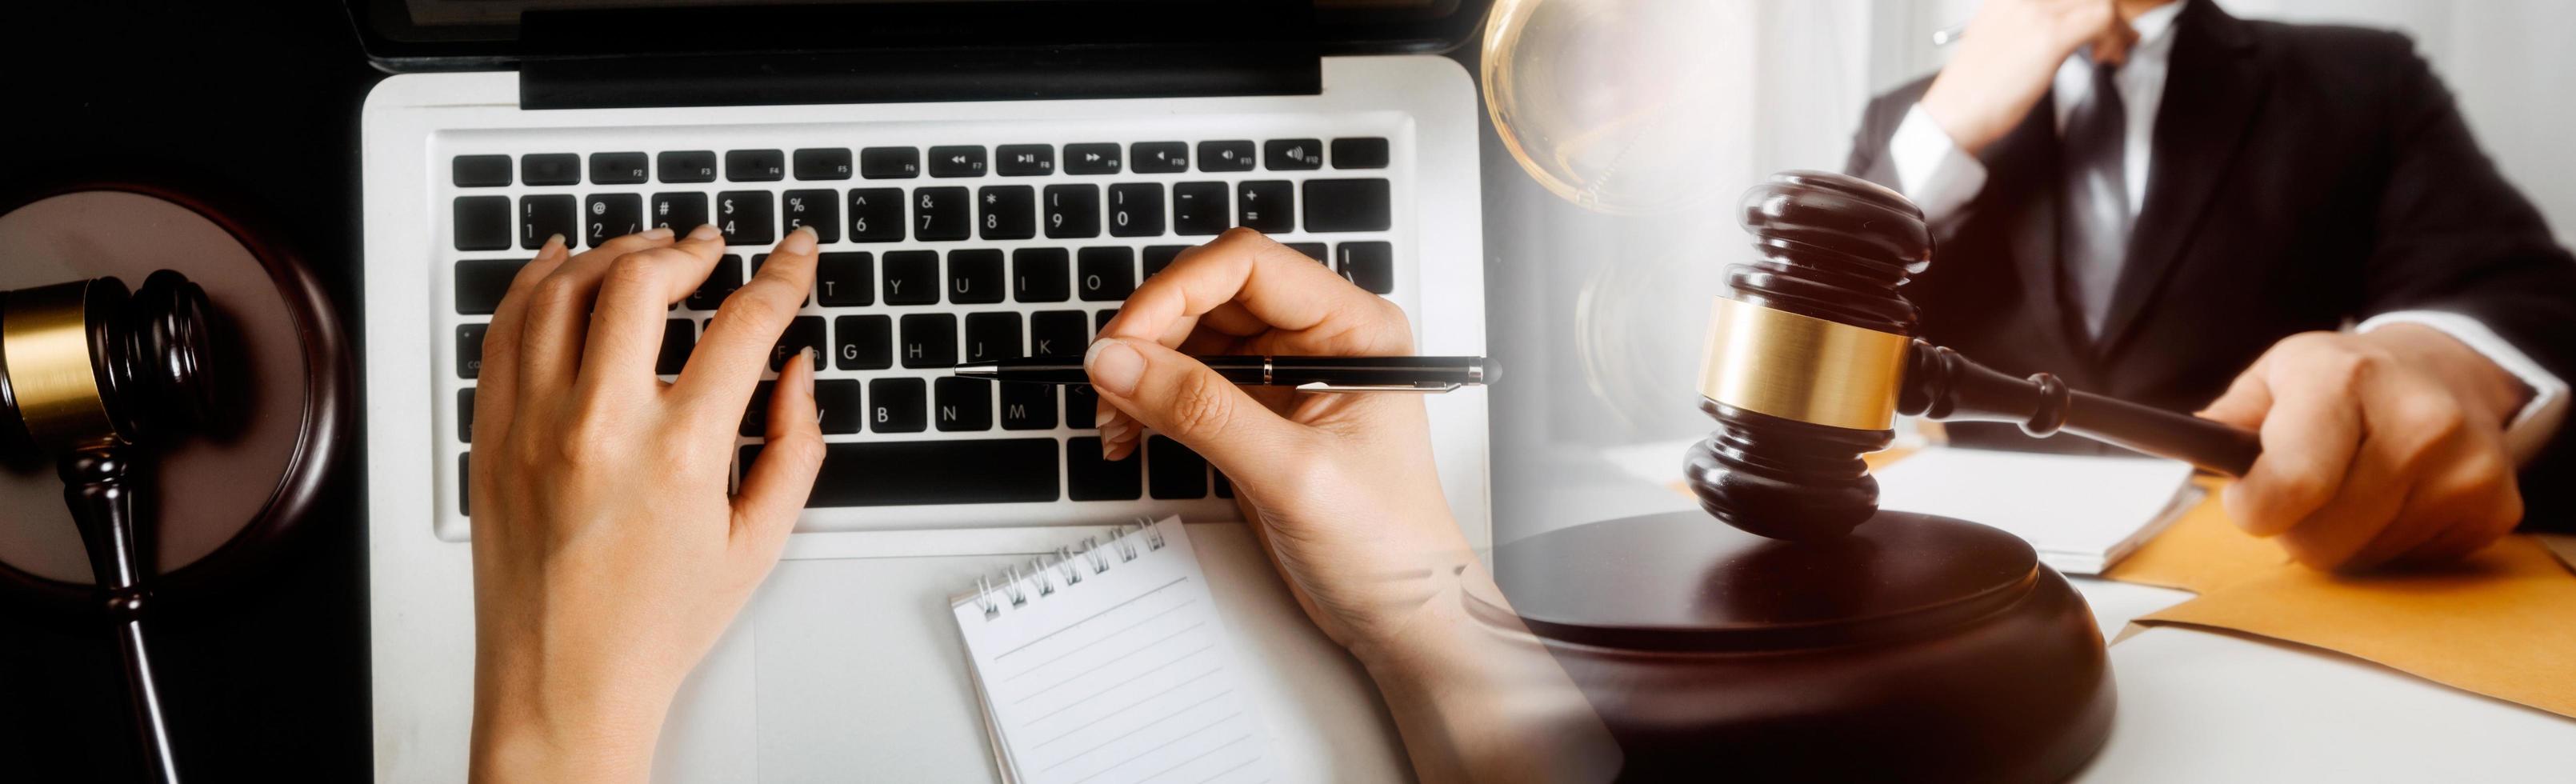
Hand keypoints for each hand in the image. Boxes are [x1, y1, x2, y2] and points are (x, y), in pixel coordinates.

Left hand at [467, 225, 825, 782]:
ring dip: (614, 254)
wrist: (565, 681)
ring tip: (647, 251)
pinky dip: (533, 282)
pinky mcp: (493, 434)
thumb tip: (797, 372)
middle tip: (711, 247)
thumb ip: (795, 446)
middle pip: (642, 282)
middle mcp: (600, 426)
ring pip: (565, 290)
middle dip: (689, 249)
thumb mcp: (758, 542)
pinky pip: (504, 328)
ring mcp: (535, 424)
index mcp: (680, 454)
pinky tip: (561, 265)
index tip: (793, 254)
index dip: (781, 275)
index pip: (743, 324)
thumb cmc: (654, 626)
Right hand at [1086, 228, 1466, 656]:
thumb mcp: (1292, 475)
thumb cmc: (1388, 545)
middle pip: (1211, 295)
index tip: (1126, 339)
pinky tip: (1131, 434)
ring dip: (1143, 371)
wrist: (1399, 614)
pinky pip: (1189, 383)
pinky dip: (1151, 403)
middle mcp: (1320, 339)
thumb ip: (1204, 413)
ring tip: (1115, 419)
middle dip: (1150, 335)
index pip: (1249, 266)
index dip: (1176, 291)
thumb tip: (1124, 362)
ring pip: (1192, 338)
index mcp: (1354, 328)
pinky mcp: (1259, 413)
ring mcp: (1287, 376)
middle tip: (1109, 385)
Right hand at [1919, 0, 2134, 155]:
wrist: (1954, 113)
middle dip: (2108, 13)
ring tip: (2111, 50)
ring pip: (2098, 0)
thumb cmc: (1973, 88)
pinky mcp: (2049, 35)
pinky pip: (2101, 18)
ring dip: (2114, 25)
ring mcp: (2035, 12)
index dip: (2088, 5)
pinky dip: (2113, 37)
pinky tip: (2106, 56)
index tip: (2099, 22)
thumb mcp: (1997, 39)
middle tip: (2115, 36)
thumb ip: (2028, 25)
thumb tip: (2064, 26)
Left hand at [2198, 326, 2531, 570]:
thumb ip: (2227, 418)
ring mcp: (2466, 466)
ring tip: (2355, 488)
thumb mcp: (2276, 376)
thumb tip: (2191, 446)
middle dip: (2296, 527)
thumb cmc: (2341, 382)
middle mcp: (2419, 420)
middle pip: (2320, 540)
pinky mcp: (2495, 507)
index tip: (2250, 499)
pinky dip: (2389, 544)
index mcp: (2346, 379)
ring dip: (2344, 538)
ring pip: (2363, 561)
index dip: (2255, 507)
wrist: (2443, 371)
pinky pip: (2410, 566)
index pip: (2291, 482)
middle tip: (2307, 490)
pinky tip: (2397, 498)